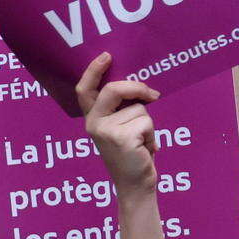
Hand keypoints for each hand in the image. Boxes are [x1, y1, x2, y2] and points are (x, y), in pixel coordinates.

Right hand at [77, 54, 162, 197]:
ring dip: (148, 124)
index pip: (85, 90)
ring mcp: (105, 131)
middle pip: (114, 90)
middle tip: (154, 94)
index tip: (107, 56)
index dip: (93, 71)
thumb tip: (141, 86)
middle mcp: (93, 123)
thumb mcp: (122, 127)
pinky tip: (145, 148)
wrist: (135, 183)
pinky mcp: (121, 138)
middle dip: (137, 88)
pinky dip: (153, 135)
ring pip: (139, 109)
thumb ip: (122, 108)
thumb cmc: (133, 152)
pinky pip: (147, 123)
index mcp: (93, 117)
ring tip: (141, 141)